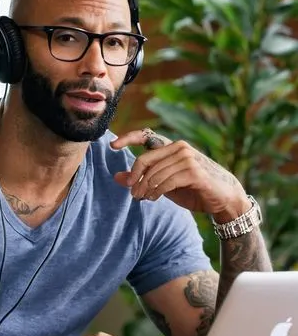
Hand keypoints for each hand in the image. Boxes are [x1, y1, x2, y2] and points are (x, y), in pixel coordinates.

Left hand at [111, 129, 249, 221]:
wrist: (223, 199)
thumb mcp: (162, 184)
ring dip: (145, 189)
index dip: (127, 139)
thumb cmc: (192, 189)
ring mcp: (188, 158)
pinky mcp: (194, 172)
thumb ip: (142, 178)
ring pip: (154, 174)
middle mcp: (180, 148)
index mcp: (172, 146)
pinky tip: (153, 197)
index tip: (112, 145)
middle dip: (134, 177)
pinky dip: (156, 191)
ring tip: (142, 198)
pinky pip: (166, 182)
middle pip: (145, 160)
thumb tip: (117, 177)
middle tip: (132, 193)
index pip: (146, 136)